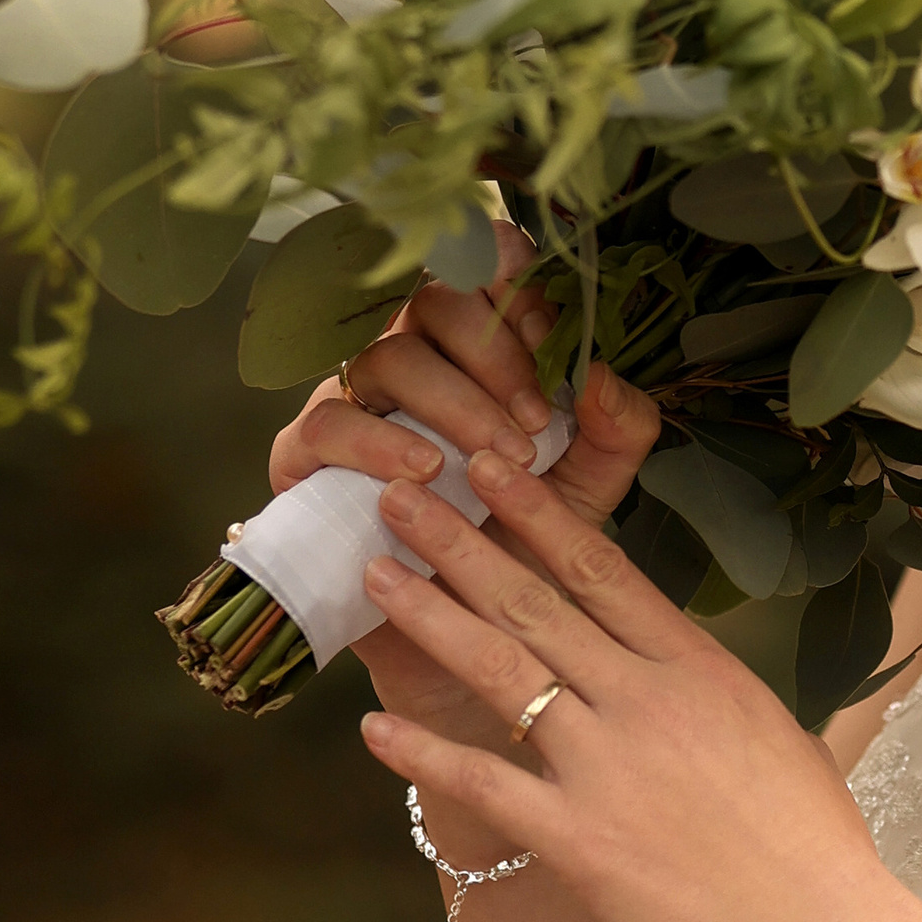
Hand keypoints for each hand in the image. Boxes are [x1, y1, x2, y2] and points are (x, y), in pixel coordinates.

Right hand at [267, 226, 660, 794]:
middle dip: (494, 351)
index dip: (516, 283)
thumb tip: (604, 373)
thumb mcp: (591, 487)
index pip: (484, 273)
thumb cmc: (530, 550)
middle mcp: (411, 363)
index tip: (557, 328)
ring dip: (450, 402)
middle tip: (536, 419)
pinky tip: (426, 473)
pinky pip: (327, 425)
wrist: (478, 648)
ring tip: (495, 458)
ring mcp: (354, 404)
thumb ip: (615, 427)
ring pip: (386, 358)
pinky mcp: (306, 460)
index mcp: (480, 350)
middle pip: (434, 302)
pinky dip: (379, 441)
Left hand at [352, 452, 886, 921]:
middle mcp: (649, 700)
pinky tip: (373, 729)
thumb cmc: (816, 848)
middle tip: (401, 495)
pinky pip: (484, 784)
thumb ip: (713, 696)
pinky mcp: (580, 840)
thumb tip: (679, 674)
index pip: (603, 569)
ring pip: (501, 670)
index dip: (536, 513)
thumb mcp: (775, 736)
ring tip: (376, 573)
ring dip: (431, 616)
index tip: (490, 467)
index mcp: (702, 669)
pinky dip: (423, 755)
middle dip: (462, 541)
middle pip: (537, 601)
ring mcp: (610, 767)